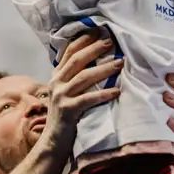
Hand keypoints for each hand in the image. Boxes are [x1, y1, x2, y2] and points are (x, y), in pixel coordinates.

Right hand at [43, 34, 121, 153]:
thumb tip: (96, 61)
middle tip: (111, 42)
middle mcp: (56, 83)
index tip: (98, 31)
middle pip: (77, 60)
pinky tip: (117, 91)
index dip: (83, 40)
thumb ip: (74, 78)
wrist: (53, 142)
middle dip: (94, 49)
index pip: (68, 52)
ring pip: (84, 77)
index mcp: (56, 76)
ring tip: (119, 63)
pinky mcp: (68, 111)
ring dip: (103, 69)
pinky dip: (104, 94)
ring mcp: (60, 97)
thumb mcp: (66, 93)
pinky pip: (88, 99)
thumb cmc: (65, 117)